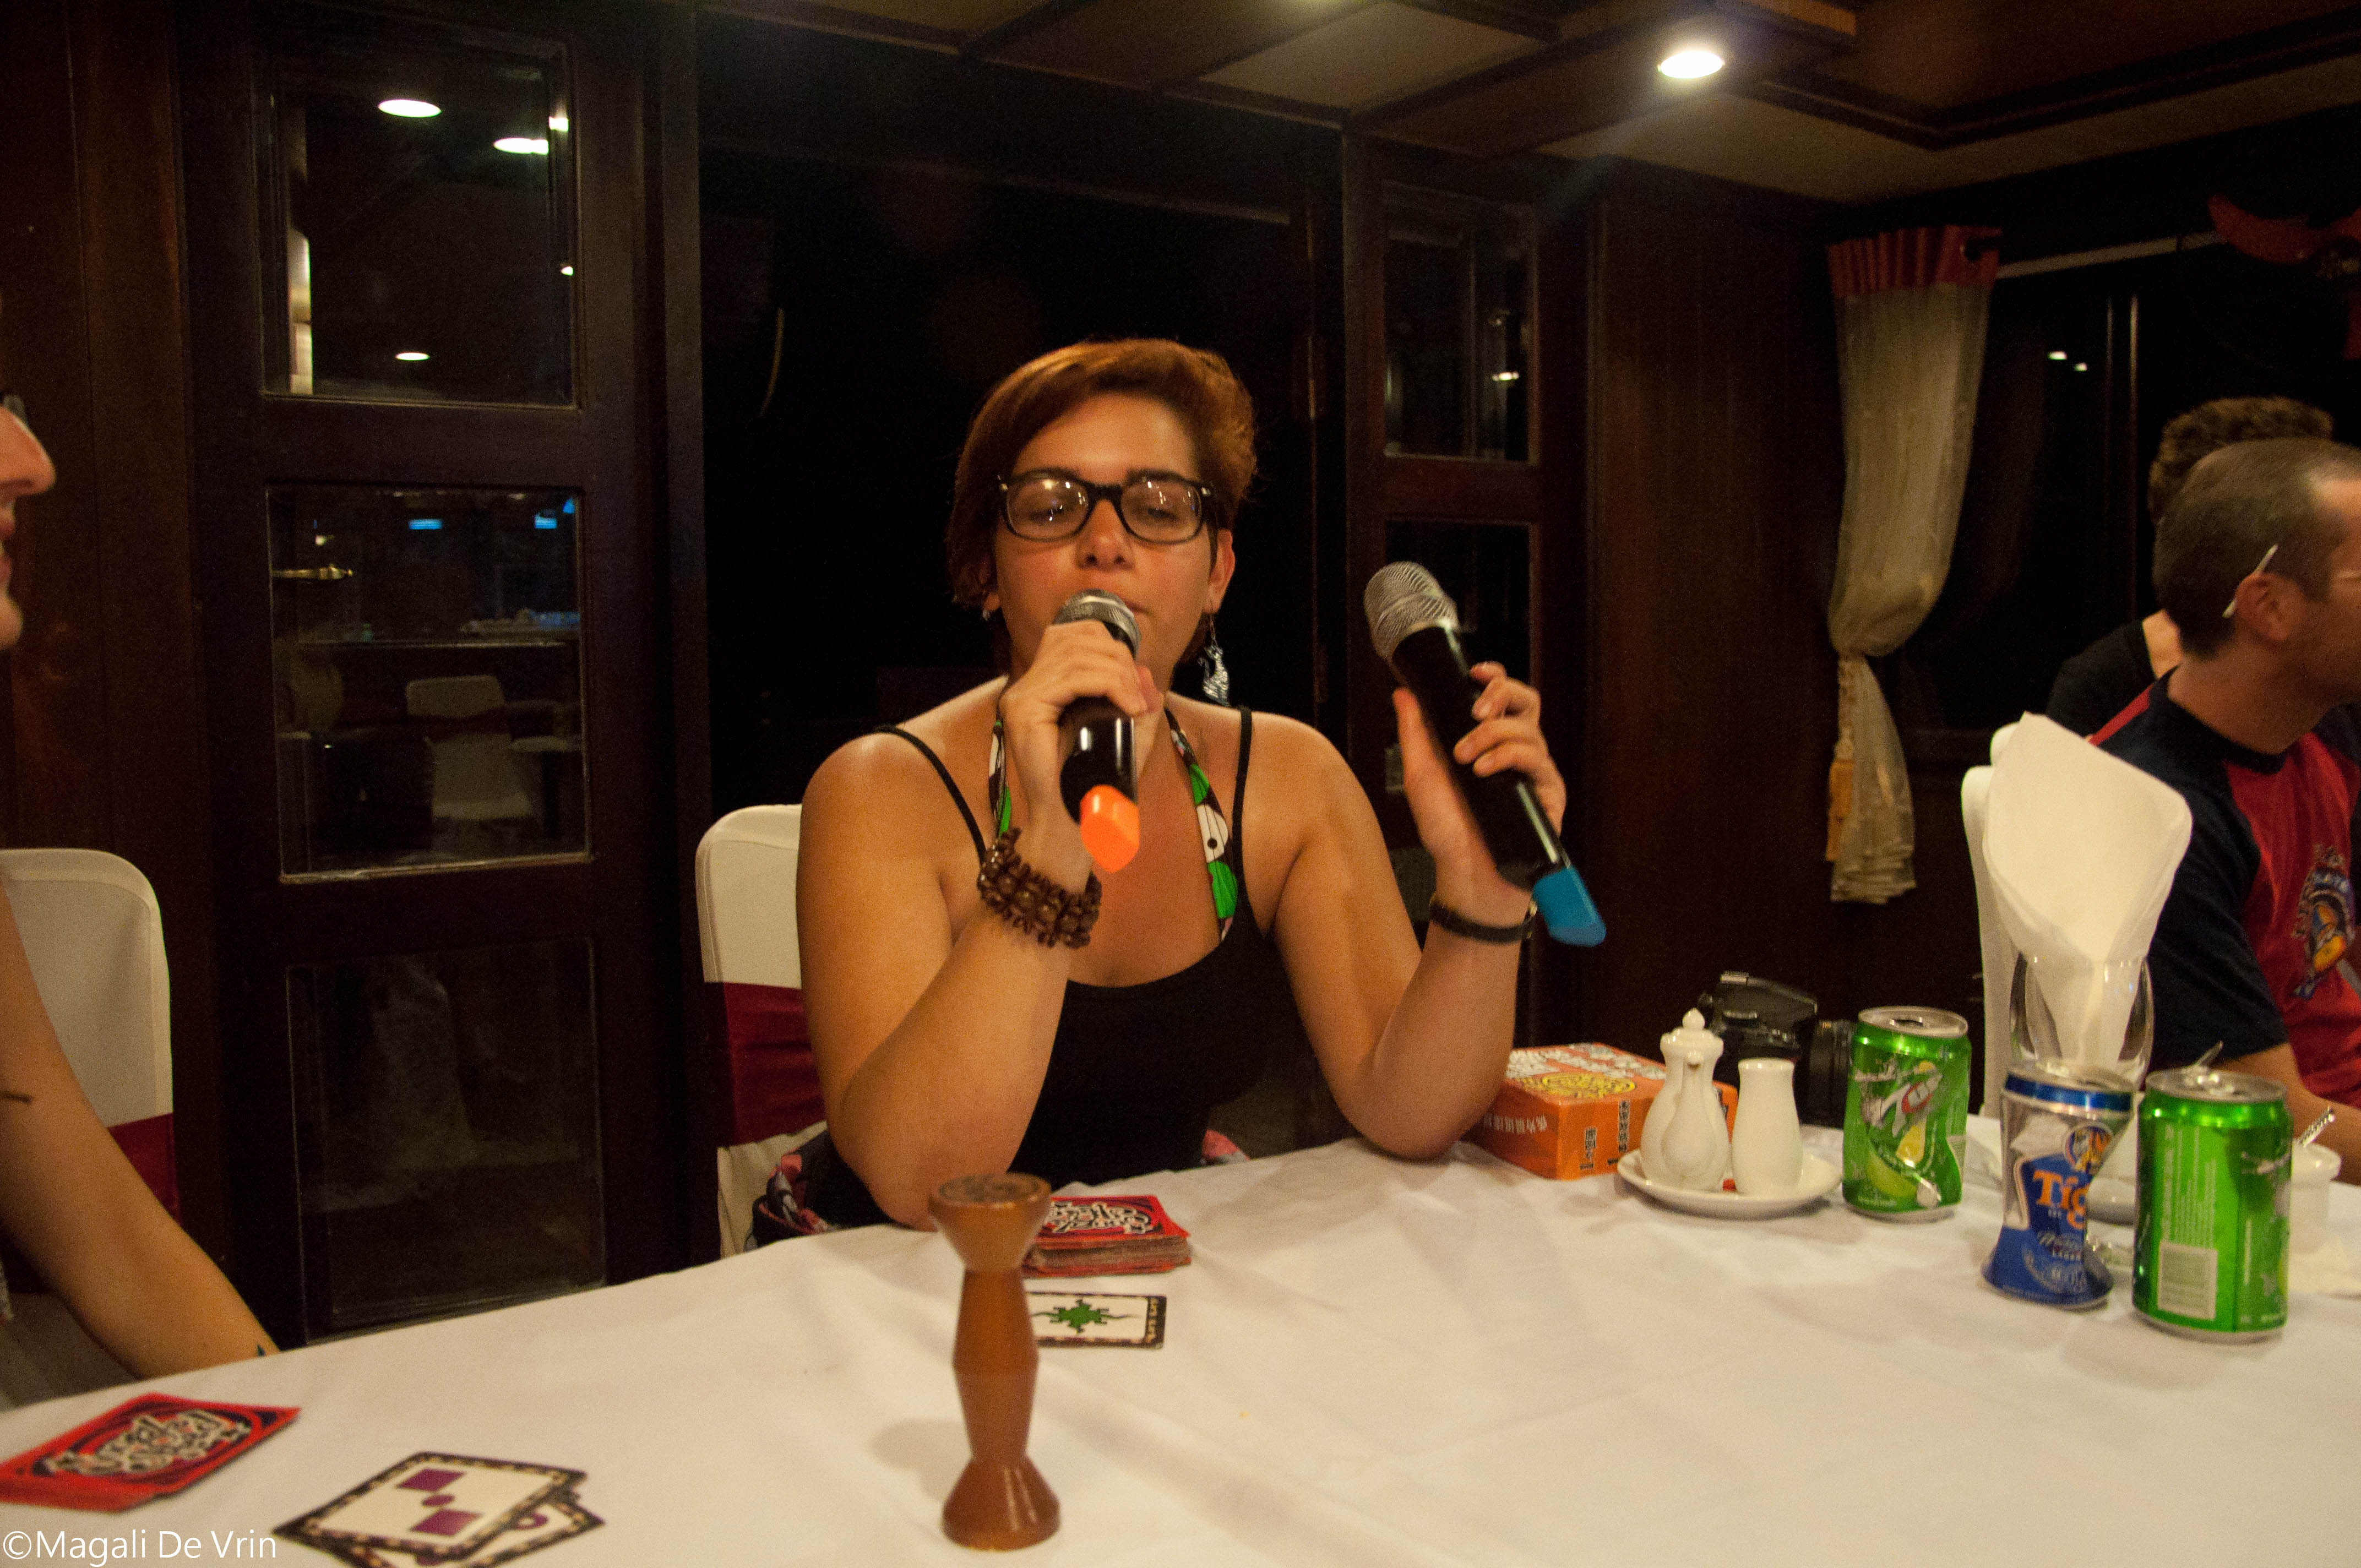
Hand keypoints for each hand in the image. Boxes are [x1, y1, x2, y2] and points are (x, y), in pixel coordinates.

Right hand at [998, 619, 1159, 887]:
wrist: (1075, 825)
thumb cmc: (1097, 785)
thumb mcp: (1127, 734)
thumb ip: (1134, 700)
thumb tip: (1144, 670)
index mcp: (1043, 687)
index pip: (1071, 635)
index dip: (1109, 645)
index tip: (1134, 680)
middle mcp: (1026, 686)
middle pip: (1076, 638)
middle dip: (1118, 658)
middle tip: (1138, 696)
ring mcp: (1021, 697)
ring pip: (1077, 655)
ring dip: (1117, 674)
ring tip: (1134, 704)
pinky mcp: (1025, 710)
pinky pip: (1072, 678)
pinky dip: (1107, 685)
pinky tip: (1125, 707)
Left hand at [1393, 663, 1563, 923]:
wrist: (1464, 874)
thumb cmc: (1445, 829)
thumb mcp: (1420, 775)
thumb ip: (1414, 732)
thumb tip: (1403, 691)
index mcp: (1488, 740)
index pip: (1502, 697)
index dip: (1494, 677)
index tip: (1474, 672)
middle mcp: (1515, 750)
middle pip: (1527, 700)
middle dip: (1501, 693)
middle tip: (1475, 711)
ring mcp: (1533, 770)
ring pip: (1528, 728)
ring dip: (1492, 735)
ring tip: (1465, 759)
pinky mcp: (1548, 791)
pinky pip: (1536, 758)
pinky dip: (1507, 756)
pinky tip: (1483, 771)